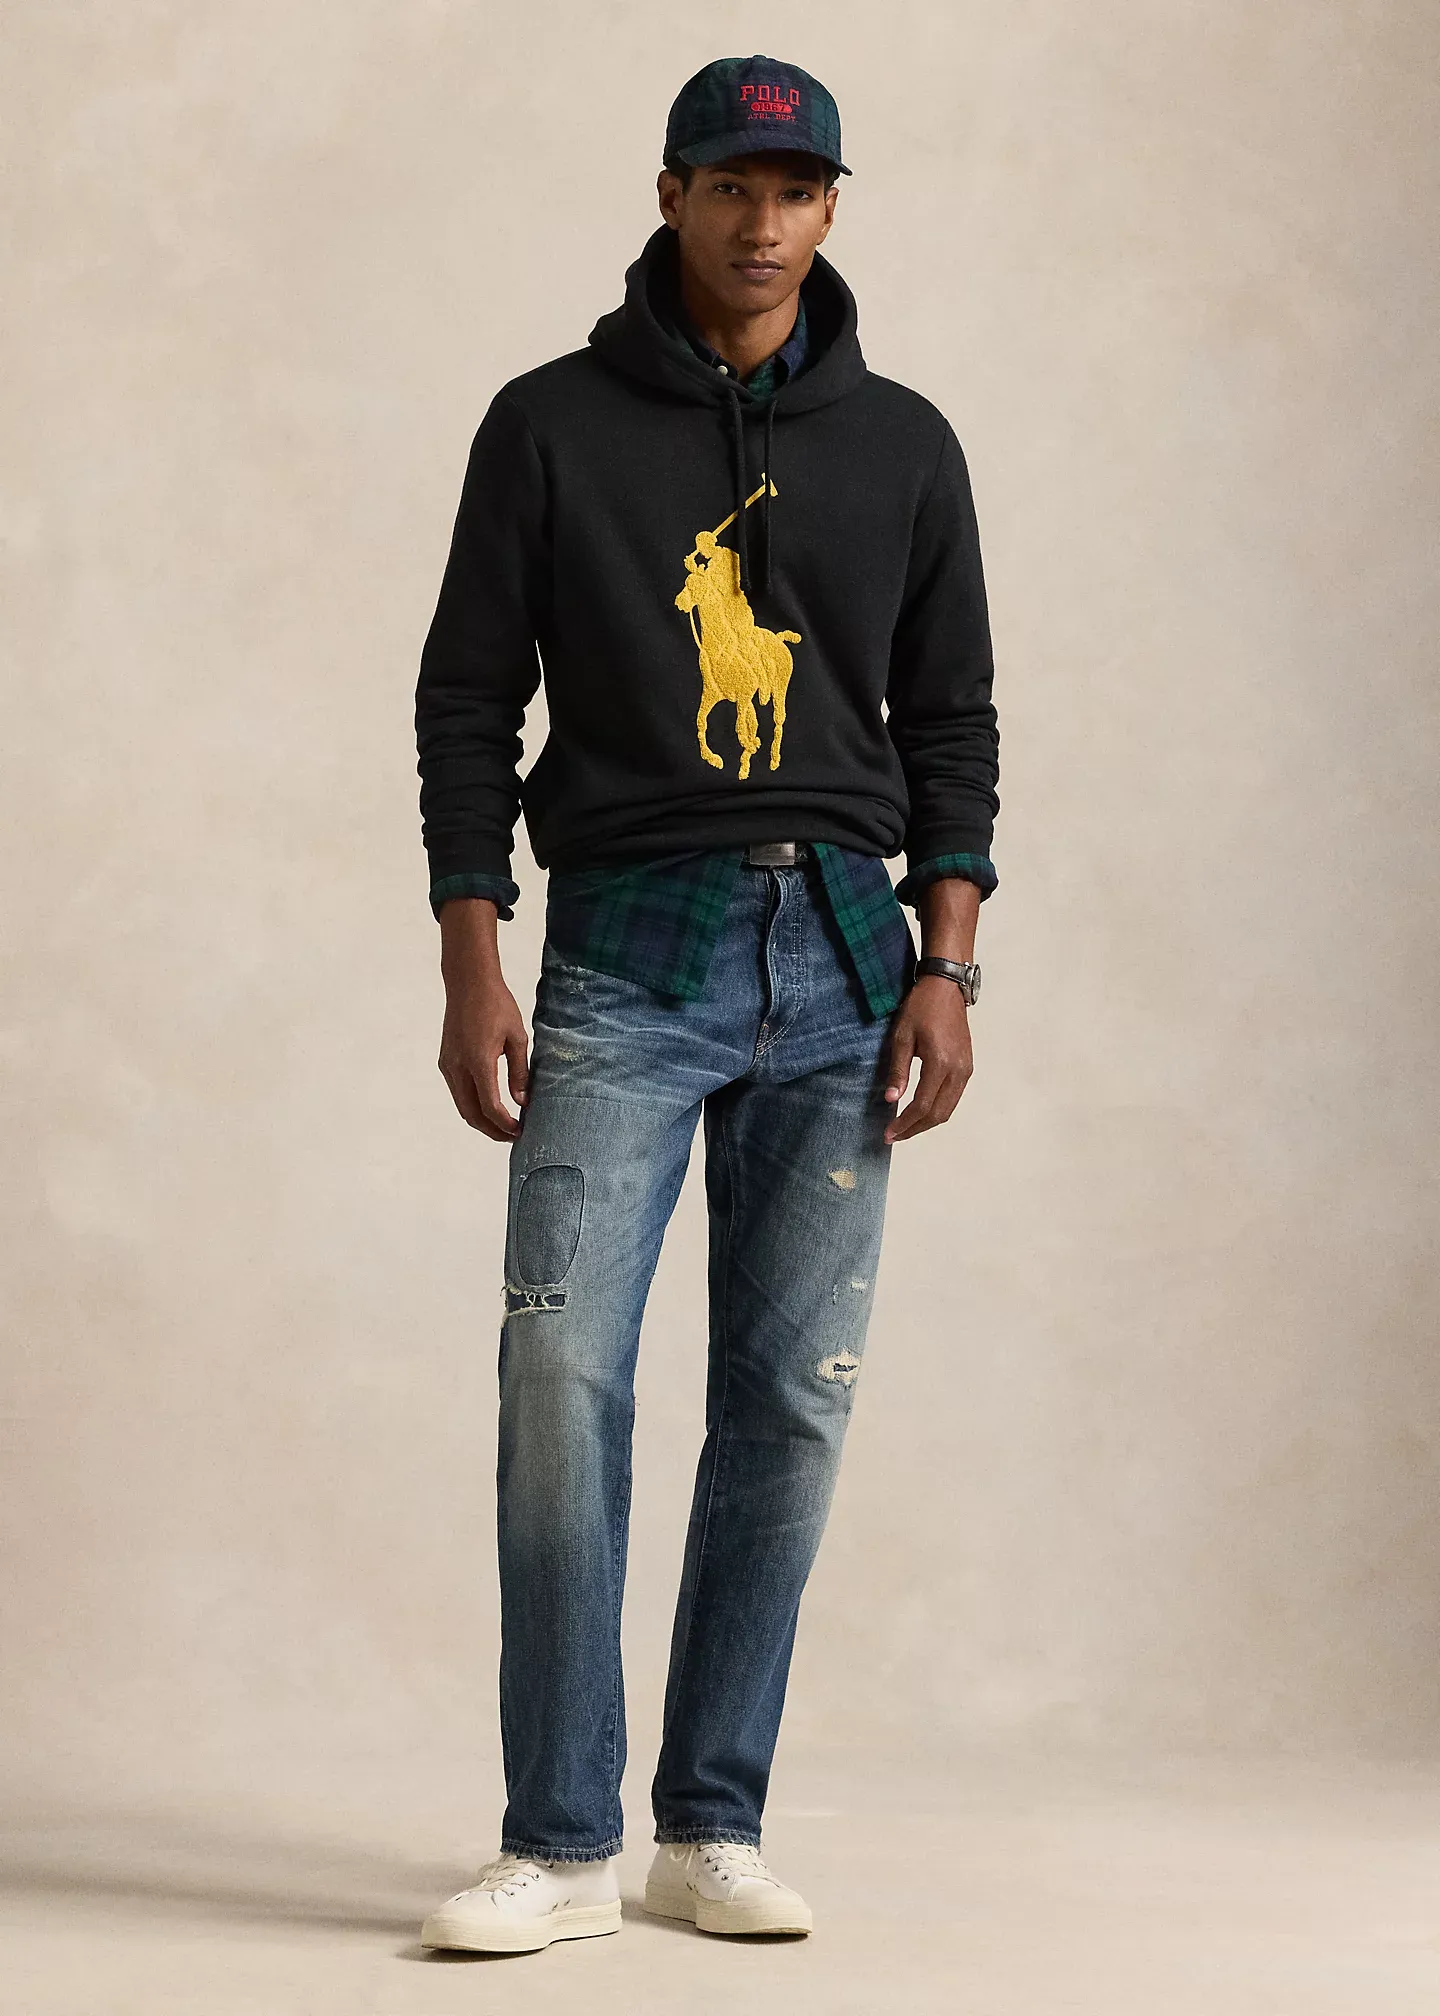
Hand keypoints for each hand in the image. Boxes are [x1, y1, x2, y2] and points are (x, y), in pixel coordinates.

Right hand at [438, 969, 530, 1140]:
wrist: (468, 983)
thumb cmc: (496, 1005)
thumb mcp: (517, 1037)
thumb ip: (519, 1072)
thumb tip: (522, 1101)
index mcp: (478, 1062)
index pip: (490, 1106)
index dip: (505, 1125)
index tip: (520, 1130)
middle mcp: (458, 1067)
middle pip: (471, 1114)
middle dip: (491, 1130)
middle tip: (512, 1136)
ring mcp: (448, 1065)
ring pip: (462, 1105)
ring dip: (481, 1119)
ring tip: (503, 1125)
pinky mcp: (445, 1061)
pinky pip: (457, 1092)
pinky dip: (472, 1104)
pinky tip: (488, 1104)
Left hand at [881, 977, 973, 1142]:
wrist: (946, 988)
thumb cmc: (921, 1007)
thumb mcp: (901, 1037)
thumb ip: (898, 1071)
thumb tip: (891, 1100)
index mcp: (941, 1063)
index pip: (922, 1105)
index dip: (904, 1123)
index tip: (888, 1133)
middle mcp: (958, 1070)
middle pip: (938, 1113)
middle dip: (915, 1129)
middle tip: (894, 1136)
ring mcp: (966, 1069)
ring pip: (948, 1108)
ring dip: (927, 1122)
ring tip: (905, 1128)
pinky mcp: (967, 1066)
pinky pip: (953, 1097)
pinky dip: (937, 1109)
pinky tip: (920, 1111)